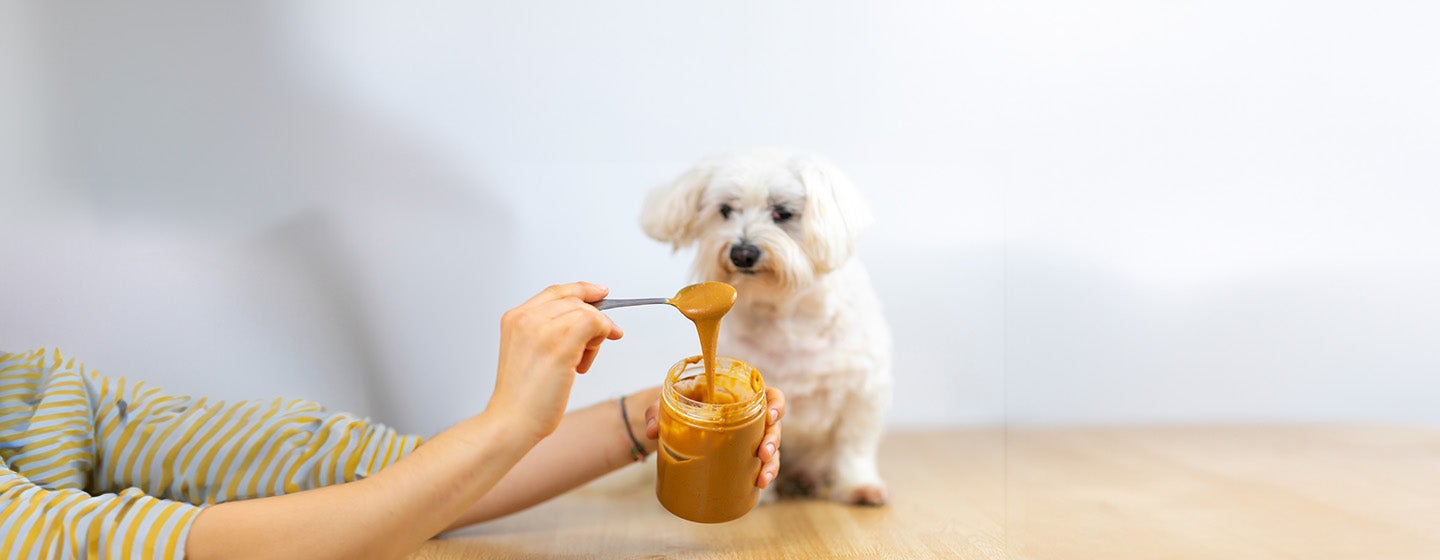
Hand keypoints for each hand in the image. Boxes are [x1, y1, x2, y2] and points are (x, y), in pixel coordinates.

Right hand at [489, 282, 623, 443]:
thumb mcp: (529, 352)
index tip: (601, 293)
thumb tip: (589, 321)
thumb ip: (549, 331)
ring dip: (595, 335)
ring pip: (587, 312)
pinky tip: (587, 361)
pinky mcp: (559, 345)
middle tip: (597, 344)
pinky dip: (602, 335)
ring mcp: (541, 329)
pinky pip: (594, 323)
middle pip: (574, 301)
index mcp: (515, 318)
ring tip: (581, 363)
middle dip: (593, 321)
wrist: (512, 421)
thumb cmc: (524, 397)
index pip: (556, 292)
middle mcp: (526, 318)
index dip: (582, 290)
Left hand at [644, 386, 785, 488]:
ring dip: (771, 464)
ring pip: (771, 449)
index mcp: (741, 395)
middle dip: (773, 440)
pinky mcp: (742, 455)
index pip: (770, 395)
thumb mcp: (666, 403)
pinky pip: (760, 464)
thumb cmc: (676, 404)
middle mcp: (750, 416)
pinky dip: (762, 474)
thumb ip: (657, 412)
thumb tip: (652, 432)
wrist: (671, 422)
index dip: (777, 404)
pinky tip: (758, 485)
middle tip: (763, 453)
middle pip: (774, 426)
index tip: (771, 414)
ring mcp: (749, 437)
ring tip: (762, 479)